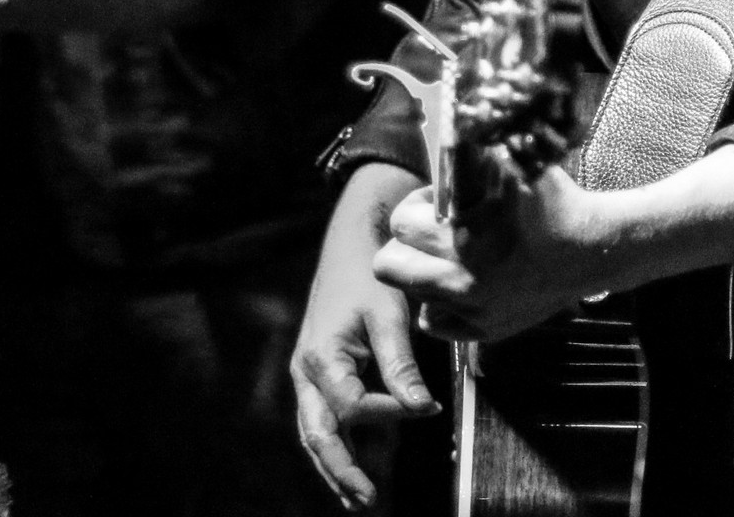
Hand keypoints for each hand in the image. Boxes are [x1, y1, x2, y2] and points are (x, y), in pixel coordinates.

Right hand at [291, 164, 439, 510]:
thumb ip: (401, 365)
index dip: (388, 414)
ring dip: (342, 468)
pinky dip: (348, 447)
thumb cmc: (367, 274)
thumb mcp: (388, 315)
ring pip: (321, 434)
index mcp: (320, 357)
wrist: (351, 243)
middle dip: (343, 472)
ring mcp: (313, 378)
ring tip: (365, 502)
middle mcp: (308, 373)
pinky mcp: (325, 377)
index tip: (425, 409)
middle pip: (320, 435)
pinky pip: (332, 420)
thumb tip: (422, 410)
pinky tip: (367, 471)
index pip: (352, 406)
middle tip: (368, 502)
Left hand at [377, 144, 733, 346]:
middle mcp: (461, 281)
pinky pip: (439, 325)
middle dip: (407, 243)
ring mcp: (474, 311)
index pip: (401, 224)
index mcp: (463, 239)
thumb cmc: (557, 203)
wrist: (595, 248)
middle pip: (390, 266)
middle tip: (434, 230)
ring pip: (413, 297)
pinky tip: (463, 282)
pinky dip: (442, 305)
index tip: (436, 201)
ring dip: (424, 274)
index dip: (416, 206)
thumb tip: (451, 115)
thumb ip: (479, 146)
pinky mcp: (487, 330)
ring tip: (450, 256)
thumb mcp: (516, 163)